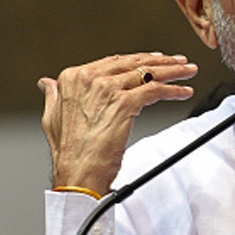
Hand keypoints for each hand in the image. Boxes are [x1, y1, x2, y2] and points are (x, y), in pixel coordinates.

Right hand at [37, 52, 197, 195]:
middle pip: (134, 64)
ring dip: (173, 72)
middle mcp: (90, 78)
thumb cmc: (68, 152)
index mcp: (73, 78)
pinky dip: (173, 91)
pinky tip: (184, 92)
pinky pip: (155, 90)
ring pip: (148, 73)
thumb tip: (47, 83)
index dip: (138, 60)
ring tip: (188, 71)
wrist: (77, 174)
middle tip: (179, 62)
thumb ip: (53, 95)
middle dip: (161, 61)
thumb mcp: (52, 118)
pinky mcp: (125, 103)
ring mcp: (108, 89)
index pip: (114, 62)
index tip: (154, 60)